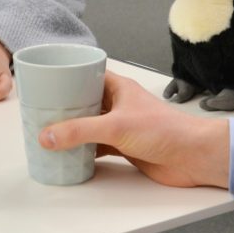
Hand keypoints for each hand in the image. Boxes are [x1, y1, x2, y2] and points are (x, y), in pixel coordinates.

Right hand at [38, 72, 229, 188]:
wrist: (192, 157)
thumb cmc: (165, 130)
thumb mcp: (116, 126)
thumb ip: (80, 131)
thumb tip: (48, 135)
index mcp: (119, 88)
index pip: (88, 76)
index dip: (68, 78)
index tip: (46, 83)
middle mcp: (119, 104)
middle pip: (86, 103)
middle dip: (65, 108)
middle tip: (41, 113)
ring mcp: (122, 126)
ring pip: (91, 126)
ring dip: (73, 131)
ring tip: (49, 134)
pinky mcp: (126, 147)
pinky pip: (98, 147)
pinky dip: (84, 151)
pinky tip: (70, 155)